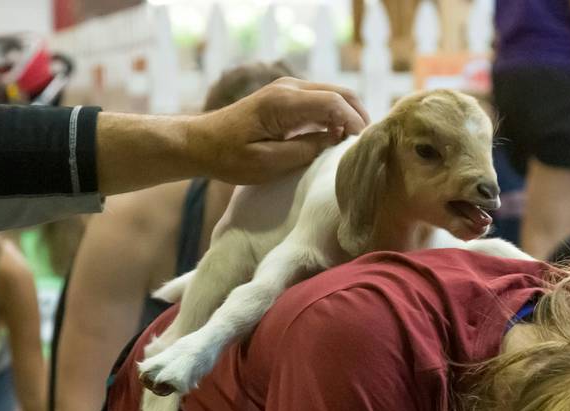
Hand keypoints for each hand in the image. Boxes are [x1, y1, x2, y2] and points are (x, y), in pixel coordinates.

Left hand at [186, 77, 369, 184]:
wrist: (202, 142)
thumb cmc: (229, 157)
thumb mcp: (268, 163)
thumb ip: (305, 150)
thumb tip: (335, 142)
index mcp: (284, 102)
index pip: (334, 103)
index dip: (355, 123)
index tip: (362, 147)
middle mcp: (289, 88)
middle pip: (340, 93)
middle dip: (359, 116)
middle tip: (367, 145)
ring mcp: (288, 89)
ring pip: (334, 94)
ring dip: (349, 116)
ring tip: (354, 145)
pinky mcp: (287, 97)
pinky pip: (321, 101)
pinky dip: (336, 116)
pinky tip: (338, 138)